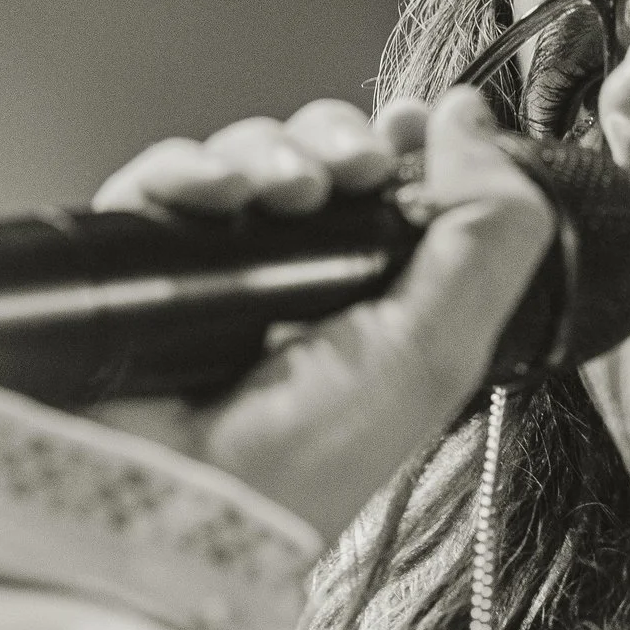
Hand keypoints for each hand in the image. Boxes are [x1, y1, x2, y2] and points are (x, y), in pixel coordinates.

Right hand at [90, 88, 553, 544]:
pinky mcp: (138, 266)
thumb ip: (491, 228)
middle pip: (317, 156)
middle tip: (352, 170)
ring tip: (286, 193)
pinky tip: (216, 195)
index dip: (399, 141)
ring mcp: (214, 271)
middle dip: (339, 142)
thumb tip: (474, 119)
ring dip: (272, 152)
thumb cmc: (312, 459)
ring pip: (242, 157)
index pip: (387, 185)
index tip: (410, 123)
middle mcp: (296, 280)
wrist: (184, 511)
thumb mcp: (441, 346)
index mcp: (374, 299)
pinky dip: (189, 169)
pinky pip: (160, 182)